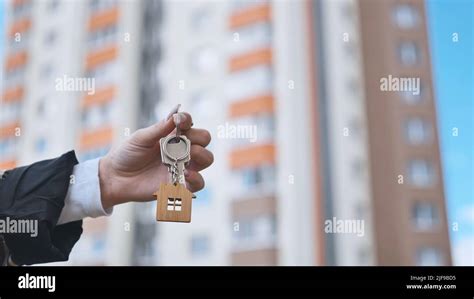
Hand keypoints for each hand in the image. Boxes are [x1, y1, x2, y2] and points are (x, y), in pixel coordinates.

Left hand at [98, 111, 212, 208]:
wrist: (116, 178)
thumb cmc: (127, 155)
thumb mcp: (140, 138)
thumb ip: (159, 129)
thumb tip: (175, 116)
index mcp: (172, 136)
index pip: (189, 123)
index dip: (187, 120)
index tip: (179, 120)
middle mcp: (181, 149)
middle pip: (204, 139)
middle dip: (200, 138)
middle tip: (186, 142)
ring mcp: (183, 167)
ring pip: (207, 159)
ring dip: (202, 156)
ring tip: (188, 158)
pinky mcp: (180, 184)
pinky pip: (199, 183)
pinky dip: (197, 178)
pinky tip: (186, 175)